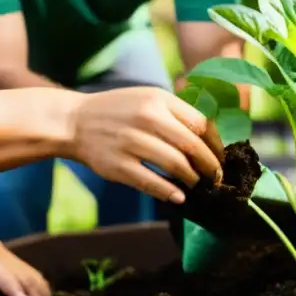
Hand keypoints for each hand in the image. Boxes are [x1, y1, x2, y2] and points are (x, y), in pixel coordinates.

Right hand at [64, 87, 224, 203]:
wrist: (74, 122)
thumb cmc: (119, 110)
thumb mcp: (148, 98)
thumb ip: (177, 113)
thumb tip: (210, 138)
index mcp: (159, 99)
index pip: (200, 123)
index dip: (216, 144)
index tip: (221, 156)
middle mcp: (147, 118)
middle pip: (192, 145)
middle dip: (210, 165)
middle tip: (216, 177)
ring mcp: (131, 142)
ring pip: (176, 165)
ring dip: (193, 179)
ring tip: (198, 185)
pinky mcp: (117, 166)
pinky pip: (151, 182)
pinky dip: (169, 192)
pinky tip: (179, 197)